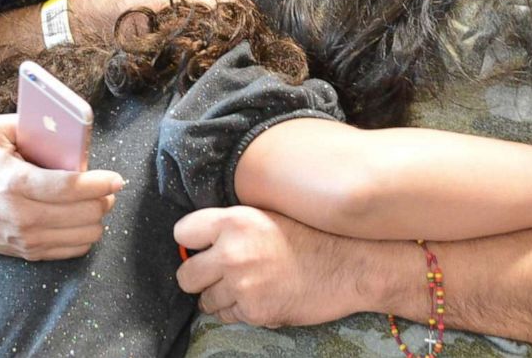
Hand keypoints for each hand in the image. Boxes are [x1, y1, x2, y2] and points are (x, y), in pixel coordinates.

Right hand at [0, 113, 123, 259]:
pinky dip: (85, 234)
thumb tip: (66, 125)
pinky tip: (79, 218)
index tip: (116, 178)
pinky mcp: (28, 253)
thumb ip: (30, 122)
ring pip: (85, 234)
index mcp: (17, 182)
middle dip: (104, 197)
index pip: (69, 188)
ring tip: (94, 201)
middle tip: (107, 186)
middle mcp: (23, 215)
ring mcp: (26, 238)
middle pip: (85, 213)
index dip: (99, 183)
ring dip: (97, 216)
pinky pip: (74, 249)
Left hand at [175, 207, 372, 326]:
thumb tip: (200, 239)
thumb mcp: (268, 215)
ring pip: (206, 301)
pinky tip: (263, 297)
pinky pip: (229, 316)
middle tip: (220, 275)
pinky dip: (242, 311)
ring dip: (222, 297)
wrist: (348, 266)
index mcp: (234, 221)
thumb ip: (233, 225)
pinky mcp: (253, 311)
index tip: (204, 247)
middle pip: (186, 275)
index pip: (183, 233)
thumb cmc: (312, 236)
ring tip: (249, 286)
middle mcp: (232, 252)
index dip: (194, 242)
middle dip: (201, 278)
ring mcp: (241, 285)